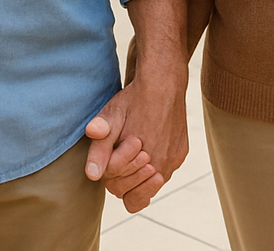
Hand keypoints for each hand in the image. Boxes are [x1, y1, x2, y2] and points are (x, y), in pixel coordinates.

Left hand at [84, 72, 187, 212]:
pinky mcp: (180, 154)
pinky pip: (164, 172)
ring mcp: (173, 161)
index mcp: (142, 160)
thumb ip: (100, 147)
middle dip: (122, 176)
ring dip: (138, 175)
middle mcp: (161, 165)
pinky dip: (154, 165)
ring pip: (149, 186)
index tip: (114, 149)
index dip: (110, 172)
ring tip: (134, 148)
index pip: (117, 189)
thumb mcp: (111, 118)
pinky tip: (148, 145)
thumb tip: (92, 174)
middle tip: (122, 149)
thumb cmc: (134, 99)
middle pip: (132, 192)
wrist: (163, 81)